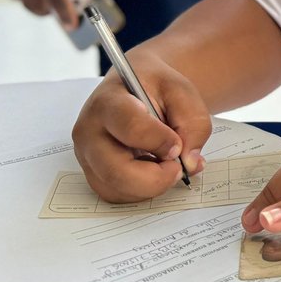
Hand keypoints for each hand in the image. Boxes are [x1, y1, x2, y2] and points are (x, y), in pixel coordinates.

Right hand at [72, 51, 211, 201]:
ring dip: (150, 186)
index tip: (178, 145)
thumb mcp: (181, 90)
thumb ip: (193, 122)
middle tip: (178, 167)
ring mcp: (88, 154)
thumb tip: (189, 161)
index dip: (160, 141)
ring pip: (115, 188)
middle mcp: (90, 130)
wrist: (138, 87)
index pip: (130, 127)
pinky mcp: (93, 172)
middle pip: (115, 170)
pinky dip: (141, 191)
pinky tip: (153, 170)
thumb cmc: (154, 86)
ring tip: (166, 165)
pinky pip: (116, 194)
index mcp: (109, 101)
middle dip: (155, 178)